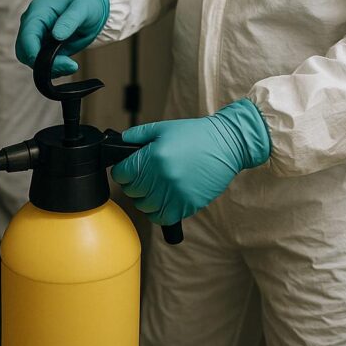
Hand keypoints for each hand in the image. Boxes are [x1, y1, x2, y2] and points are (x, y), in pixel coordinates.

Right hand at [16, 0, 109, 76]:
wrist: (92, 9)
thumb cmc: (87, 4)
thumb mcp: (83, 8)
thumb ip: (70, 20)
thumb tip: (56, 35)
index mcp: (38, 11)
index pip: (27, 36)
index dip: (33, 53)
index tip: (50, 64)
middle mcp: (32, 24)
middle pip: (24, 51)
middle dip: (43, 64)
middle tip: (69, 65)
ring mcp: (36, 37)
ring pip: (31, 60)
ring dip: (49, 68)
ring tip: (71, 65)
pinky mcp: (43, 47)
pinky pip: (41, 63)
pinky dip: (53, 69)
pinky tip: (68, 65)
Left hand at [111, 99, 270, 224]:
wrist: (227, 145)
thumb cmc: (196, 135)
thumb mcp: (163, 128)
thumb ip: (137, 135)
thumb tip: (118, 144)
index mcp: (154, 156)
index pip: (121, 174)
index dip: (123, 170)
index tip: (130, 168)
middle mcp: (162, 177)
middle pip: (131, 191)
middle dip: (134, 183)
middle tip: (146, 175)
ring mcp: (175, 194)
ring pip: (144, 207)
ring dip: (146, 198)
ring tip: (156, 186)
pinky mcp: (187, 206)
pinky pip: (161, 217)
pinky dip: (158, 211)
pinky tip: (165, 198)